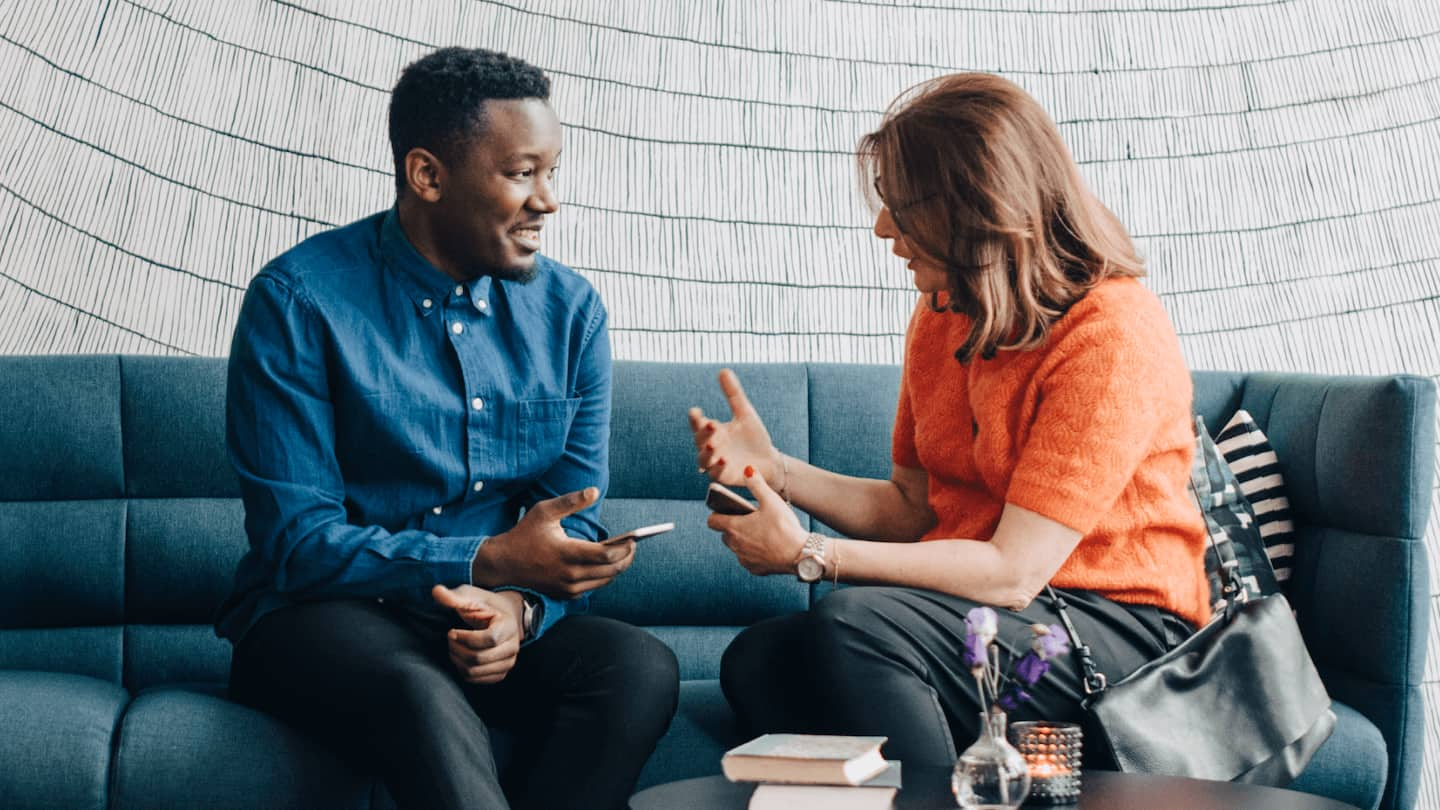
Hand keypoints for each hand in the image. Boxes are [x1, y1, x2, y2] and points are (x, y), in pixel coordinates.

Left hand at [432, 585, 523, 684]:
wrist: (501, 617)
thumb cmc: (484, 606)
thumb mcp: (470, 596)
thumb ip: (454, 596)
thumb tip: (436, 591)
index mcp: (509, 626)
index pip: (488, 639)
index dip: (465, 638)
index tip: (451, 632)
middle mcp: (513, 646)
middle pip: (479, 658)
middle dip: (457, 650)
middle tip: (450, 639)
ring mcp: (508, 662)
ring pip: (476, 671)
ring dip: (458, 661)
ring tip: (453, 648)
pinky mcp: (501, 673)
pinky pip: (477, 680)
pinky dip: (463, 671)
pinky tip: (460, 657)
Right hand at [471, 487, 634, 598]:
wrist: (503, 565)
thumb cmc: (524, 534)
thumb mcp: (544, 511)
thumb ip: (571, 501)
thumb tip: (595, 491)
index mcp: (567, 553)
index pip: (607, 555)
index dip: (625, 547)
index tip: (634, 538)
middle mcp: (570, 574)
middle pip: (612, 570)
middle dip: (627, 557)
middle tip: (634, 545)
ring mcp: (568, 587)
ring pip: (605, 580)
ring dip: (618, 567)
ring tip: (625, 552)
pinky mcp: (566, 594)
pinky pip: (593, 586)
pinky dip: (604, 576)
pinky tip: (607, 563)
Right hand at [689, 369, 780, 488]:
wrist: (769, 460)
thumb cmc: (753, 437)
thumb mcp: (744, 413)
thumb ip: (733, 394)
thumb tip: (723, 370)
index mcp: (712, 432)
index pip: (698, 424)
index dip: (695, 418)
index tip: (695, 411)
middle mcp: (710, 447)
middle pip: (699, 441)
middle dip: (703, 433)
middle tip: (709, 425)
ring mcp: (715, 463)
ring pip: (703, 459)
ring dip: (707, 452)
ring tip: (713, 444)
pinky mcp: (724, 476)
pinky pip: (717, 473)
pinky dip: (718, 467)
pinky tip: (723, 459)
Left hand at [708, 466, 806, 575]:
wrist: (801, 555)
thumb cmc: (785, 527)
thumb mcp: (771, 500)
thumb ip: (756, 484)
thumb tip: (747, 470)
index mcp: (734, 527)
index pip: (712, 521)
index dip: (717, 514)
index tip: (728, 510)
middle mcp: (735, 546)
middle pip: (724, 534)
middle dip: (732, 527)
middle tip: (749, 519)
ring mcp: (744, 559)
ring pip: (736, 548)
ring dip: (742, 540)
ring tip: (759, 532)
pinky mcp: (755, 569)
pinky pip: (748, 560)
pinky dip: (753, 554)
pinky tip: (767, 547)